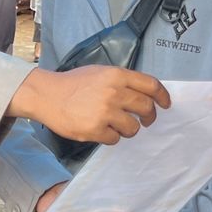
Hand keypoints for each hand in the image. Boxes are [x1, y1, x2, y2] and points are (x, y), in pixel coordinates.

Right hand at [9, 66, 170, 143]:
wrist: (46, 95)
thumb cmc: (73, 84)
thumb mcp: (99, 72)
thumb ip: (121, 81)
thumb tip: (144, 93)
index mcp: (116, 75)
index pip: (151, 86)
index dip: (162, 96)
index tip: (165, 104)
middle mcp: (113, 92)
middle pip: (146, 108)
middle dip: (149, 117)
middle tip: (145, 120)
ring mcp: (105, 112)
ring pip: (133, 128)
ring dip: (129, 129)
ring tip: (116, 125)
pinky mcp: (95, 129)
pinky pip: (115, 139)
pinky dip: (111, 137)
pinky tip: (100, 130)